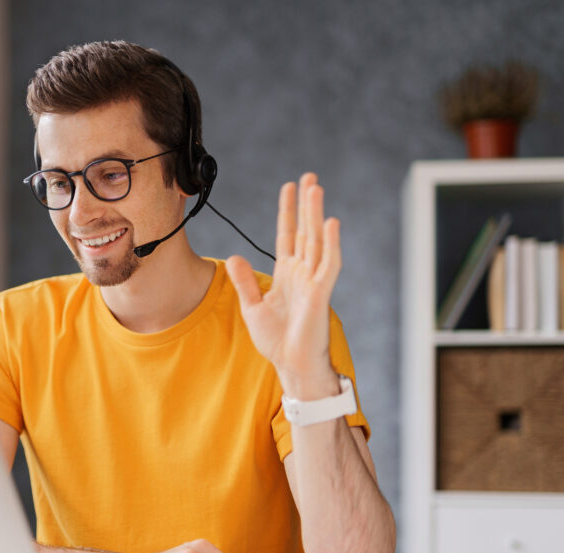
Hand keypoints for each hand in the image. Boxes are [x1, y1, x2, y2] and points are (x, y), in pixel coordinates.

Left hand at [225, 173, 341, 397]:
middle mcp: (302, 273)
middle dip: (306, 204)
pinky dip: (331, 244)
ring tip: (316, 189)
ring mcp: (313, 281)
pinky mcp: (321, 294)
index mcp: (287, 274)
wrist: (291, 364)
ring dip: (316, 214)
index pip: (287, 235)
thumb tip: (233, 256)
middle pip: (305, 231)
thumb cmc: (276, 340)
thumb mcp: (253, 306)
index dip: (287, 212)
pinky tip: (330, 223)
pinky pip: (328, 265)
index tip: (288, 188)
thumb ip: (245, 281)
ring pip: (317, 240)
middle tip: (308, 177)